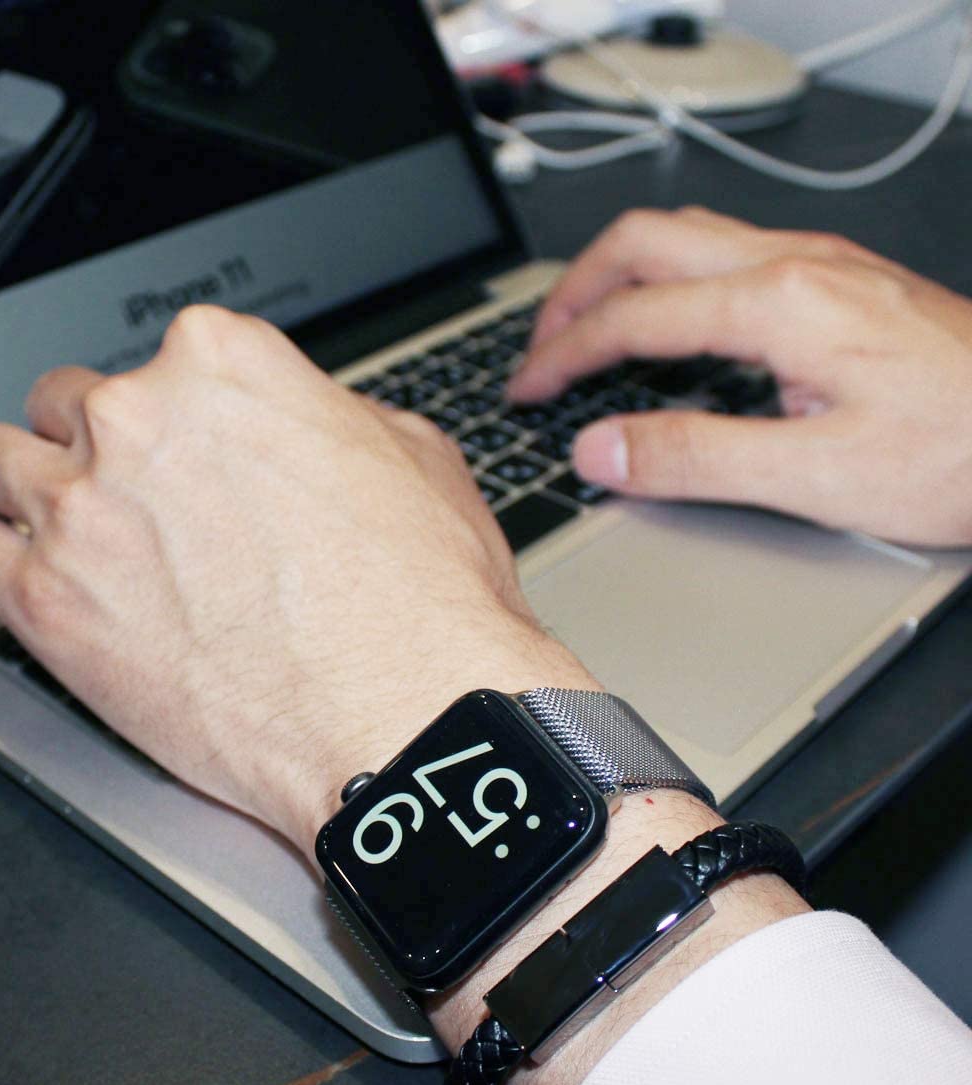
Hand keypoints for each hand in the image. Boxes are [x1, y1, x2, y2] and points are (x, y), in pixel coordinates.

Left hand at [0, 306, 598, 852]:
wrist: (399, 712)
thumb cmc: (420, 601)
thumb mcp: (414, 461)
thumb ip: (332, 419)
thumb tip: (310, 424)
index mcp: (223, 365)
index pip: (160, 360)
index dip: (174, 414)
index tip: (179, 448)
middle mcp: (138, 418)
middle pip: (65, 404)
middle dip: (91, 446)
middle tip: (126, 499)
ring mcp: (79, 508)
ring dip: (23, 491)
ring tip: (60, 534)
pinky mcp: (43, 603)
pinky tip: (32, 583)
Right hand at [509, 206, 971, 546]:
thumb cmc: (962, 451)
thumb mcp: (816, 475)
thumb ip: (695, 458)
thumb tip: (602, 449)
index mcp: (781, 303)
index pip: (633, 314)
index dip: (564, 354)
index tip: (527, 389)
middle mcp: (796, 265)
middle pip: (645, 241)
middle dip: (574, 292)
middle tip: (539, 347)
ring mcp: (819, 266)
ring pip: (684, 236)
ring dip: (618, 276)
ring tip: (584, 329)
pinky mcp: (836, 284)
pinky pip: (723, 255)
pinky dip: (665, 284)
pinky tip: (667, 328)